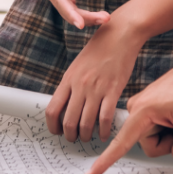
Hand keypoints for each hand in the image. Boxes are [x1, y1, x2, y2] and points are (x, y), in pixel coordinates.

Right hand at [29, 0, 108, 28]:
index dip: (70, 13)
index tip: (81, 24)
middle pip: (66, 9)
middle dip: (85, 18)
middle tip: (106, 18)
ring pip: (70, 10)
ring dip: (87, 17)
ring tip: (105, 18)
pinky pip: (72, 7)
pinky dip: (83, 13)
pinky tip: (97, 16)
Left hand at [45, 16, 143, 142]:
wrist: (120, 34)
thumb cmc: (100, 48)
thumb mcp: (78, 64)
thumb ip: (72, 84)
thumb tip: (67, 105)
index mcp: (68, 78)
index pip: (52, 109)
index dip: (53, 126)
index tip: (57, 131)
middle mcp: (80, 85)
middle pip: (69, 121)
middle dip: (70, 135)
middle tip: (74, 138)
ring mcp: (96, 88)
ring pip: (86, 123)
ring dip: (86, 135)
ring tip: (88, 137)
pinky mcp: (113, 90)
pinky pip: (105, 118)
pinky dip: (103, 131)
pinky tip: (103, 134)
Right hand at [84, 60, 172, 173]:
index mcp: (141, 112)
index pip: (121, 142)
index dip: (105, 161)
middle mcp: (136, 110)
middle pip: (149, 145)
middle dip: (168, 142)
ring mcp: (142, 110)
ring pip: (155, 139)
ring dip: (171, 135)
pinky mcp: (150, 111)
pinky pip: (157, 131)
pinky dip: (171, 129)